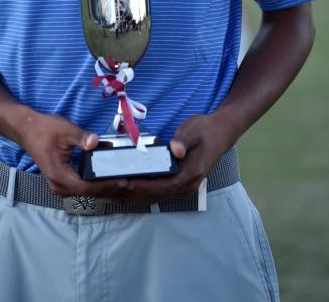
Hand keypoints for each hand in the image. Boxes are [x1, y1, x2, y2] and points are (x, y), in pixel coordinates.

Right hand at [18, 110, 131, 198]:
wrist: (28, 130)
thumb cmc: (46, 129)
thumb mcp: (66, 130)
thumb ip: (82, 137)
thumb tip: (96, 142)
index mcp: (59, 175)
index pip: (87, 187)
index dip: (106, 185)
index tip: (123, 180)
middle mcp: (58, 186)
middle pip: (88, 193)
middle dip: (109, 188)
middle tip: (130, 181)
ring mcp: (59, 186)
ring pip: (86, 192)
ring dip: (103, 188)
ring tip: (123, 181)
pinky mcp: (62, 182)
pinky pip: (82, 188)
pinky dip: (96, 184)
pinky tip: (109, 178)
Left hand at [111, 111, 235, 205]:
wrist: (221, 133)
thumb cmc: (205, 130)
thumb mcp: (194, 129)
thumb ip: (184, 140)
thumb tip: (175, 150)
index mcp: (190, 174)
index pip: (162, 185)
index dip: (142, 186)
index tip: (124, 183)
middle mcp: (186, 186)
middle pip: (154, 195)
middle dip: (130, 194)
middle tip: (107, 190)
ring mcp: (182, 187)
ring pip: (153, 197)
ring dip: (131, 197)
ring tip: (109, 193)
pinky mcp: (177, 184)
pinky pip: (155, 193)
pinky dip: (138, 193)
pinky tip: (123, 190)